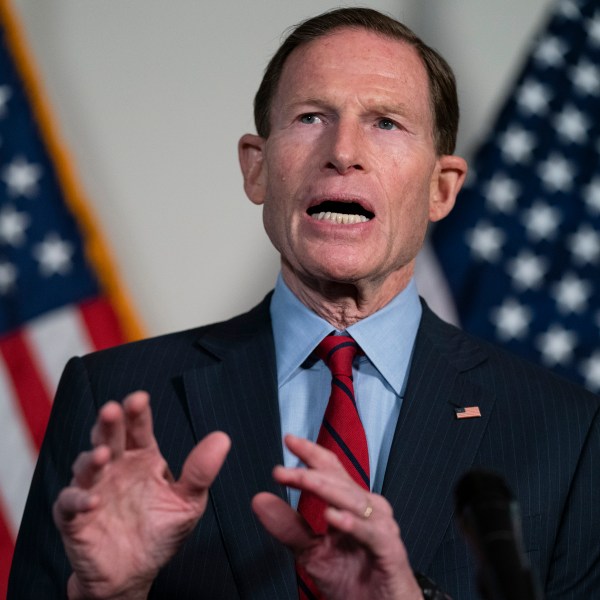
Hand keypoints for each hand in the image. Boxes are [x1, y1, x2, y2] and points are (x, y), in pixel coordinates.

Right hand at [53, 391, 230, 599]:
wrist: (135, 574)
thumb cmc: (161, 532)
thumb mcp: (188, 502)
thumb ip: (201, 471)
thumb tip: (222, 437)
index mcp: (143, 459)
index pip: (139, 430)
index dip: (137, 414)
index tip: (139, 398)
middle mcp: (116, 468)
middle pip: (110, 438)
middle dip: (110, 423)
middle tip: (112, 410)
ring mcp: (93, 490)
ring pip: (86, 466)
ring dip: (92, 459)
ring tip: (104, 455)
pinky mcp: (74, 518)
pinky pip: (70, 504)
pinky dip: (78, 500)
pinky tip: (93, 500)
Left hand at [252, 435, 421, 599]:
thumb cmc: (353, 581)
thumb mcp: (313, 552)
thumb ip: (288, 526)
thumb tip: (260, 500)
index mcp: (351, 504)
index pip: (331, 470)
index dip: (311, 453)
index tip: (289, 440)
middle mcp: (369, 508)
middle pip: (338, 481)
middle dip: (309, 472)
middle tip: (282, 470)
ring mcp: (381, 527)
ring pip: (353, 500)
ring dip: (325, 489)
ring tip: (302, 480)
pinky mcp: (390, 550)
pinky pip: (370, 533)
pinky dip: (352, 524)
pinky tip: (333, 517)